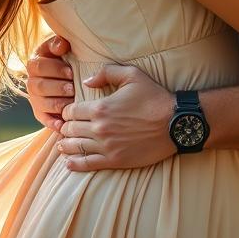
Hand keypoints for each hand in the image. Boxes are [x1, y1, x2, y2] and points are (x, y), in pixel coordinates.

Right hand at [25, 35, 73, 131]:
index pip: (39, 66)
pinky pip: (44, 119)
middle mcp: (32, 82)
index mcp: (35, 64)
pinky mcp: (41, 113)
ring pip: (41, 103)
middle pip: (39, 86)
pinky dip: (52, 123)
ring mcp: (35, 99)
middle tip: (72, 88)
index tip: (71, 71)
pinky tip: (62, 125)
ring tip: (71, 103)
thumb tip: (61, 45)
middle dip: (57, 87)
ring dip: (57, 104)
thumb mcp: (61, 47)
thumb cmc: (67, 58)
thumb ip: (58, 43)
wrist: (69, 75)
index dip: (55, 69)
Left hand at [57, 65, 175, 171]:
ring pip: (75, 147)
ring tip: (63, 144)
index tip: (69, 112)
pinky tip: (68, 162)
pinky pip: (87, 164)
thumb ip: (107, 73)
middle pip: (70, 129)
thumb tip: (87, 81)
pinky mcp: (115, 161)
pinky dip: (74, 164)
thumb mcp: (132, 75)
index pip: (70, 111)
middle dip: (65, 127)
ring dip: (66, 145)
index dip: (67, 111)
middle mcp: (99, 128)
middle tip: (67, 127)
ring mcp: (106, 146)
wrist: (175, 123)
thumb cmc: (154, 97)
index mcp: (100, 108)